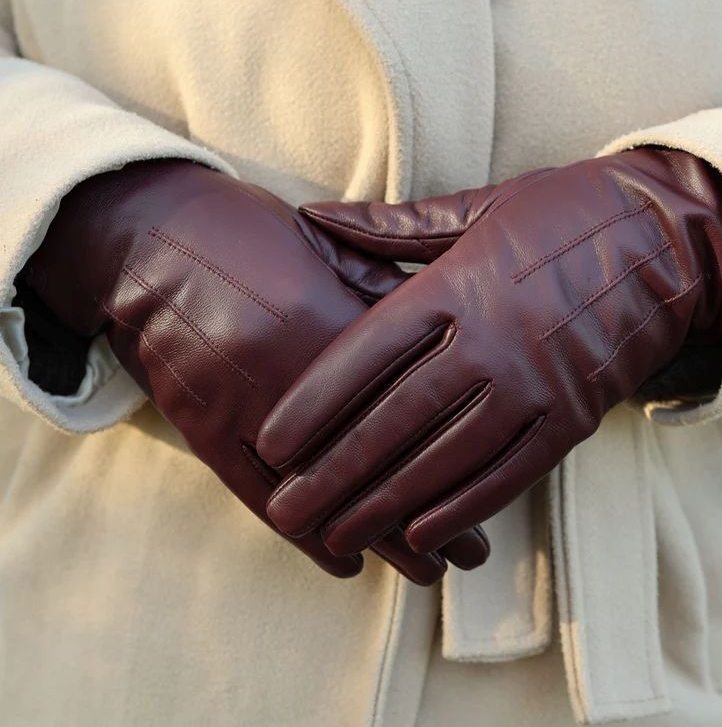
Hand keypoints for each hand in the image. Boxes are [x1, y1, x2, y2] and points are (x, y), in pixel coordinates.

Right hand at [22, 160, 488, 582]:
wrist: (147, 239)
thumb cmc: (246, 232)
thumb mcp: (325, 246)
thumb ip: (379, 290)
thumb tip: (440, 329)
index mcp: (323, 318)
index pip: (402, 399)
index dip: (450, 450)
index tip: (490, 489)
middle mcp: (287, 373)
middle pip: (371, 458)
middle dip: (426, 514)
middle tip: (473, 556)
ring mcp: (241, 406)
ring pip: (320, 490)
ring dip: (376, 536)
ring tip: (427, 572)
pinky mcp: (201, 427)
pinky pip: (255, 493)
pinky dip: (301, 535)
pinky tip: (343, 564)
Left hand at [258, 149, 721, 555]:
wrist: (668, 239)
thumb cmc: (560, 216)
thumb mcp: (476, 208)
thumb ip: (390, 227)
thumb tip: (311, 217)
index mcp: (457, 285)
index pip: (368, 352)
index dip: (313, 401)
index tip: (270, 441)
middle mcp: (492, 340)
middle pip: (396, 419)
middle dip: (334, 472)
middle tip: (286, 509)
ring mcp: (536, 385)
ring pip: (446, 458)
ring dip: (387, 504)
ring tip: (336, 536)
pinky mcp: (574, 418)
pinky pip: (509, 474)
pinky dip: (462, 508)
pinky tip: (420, 535)